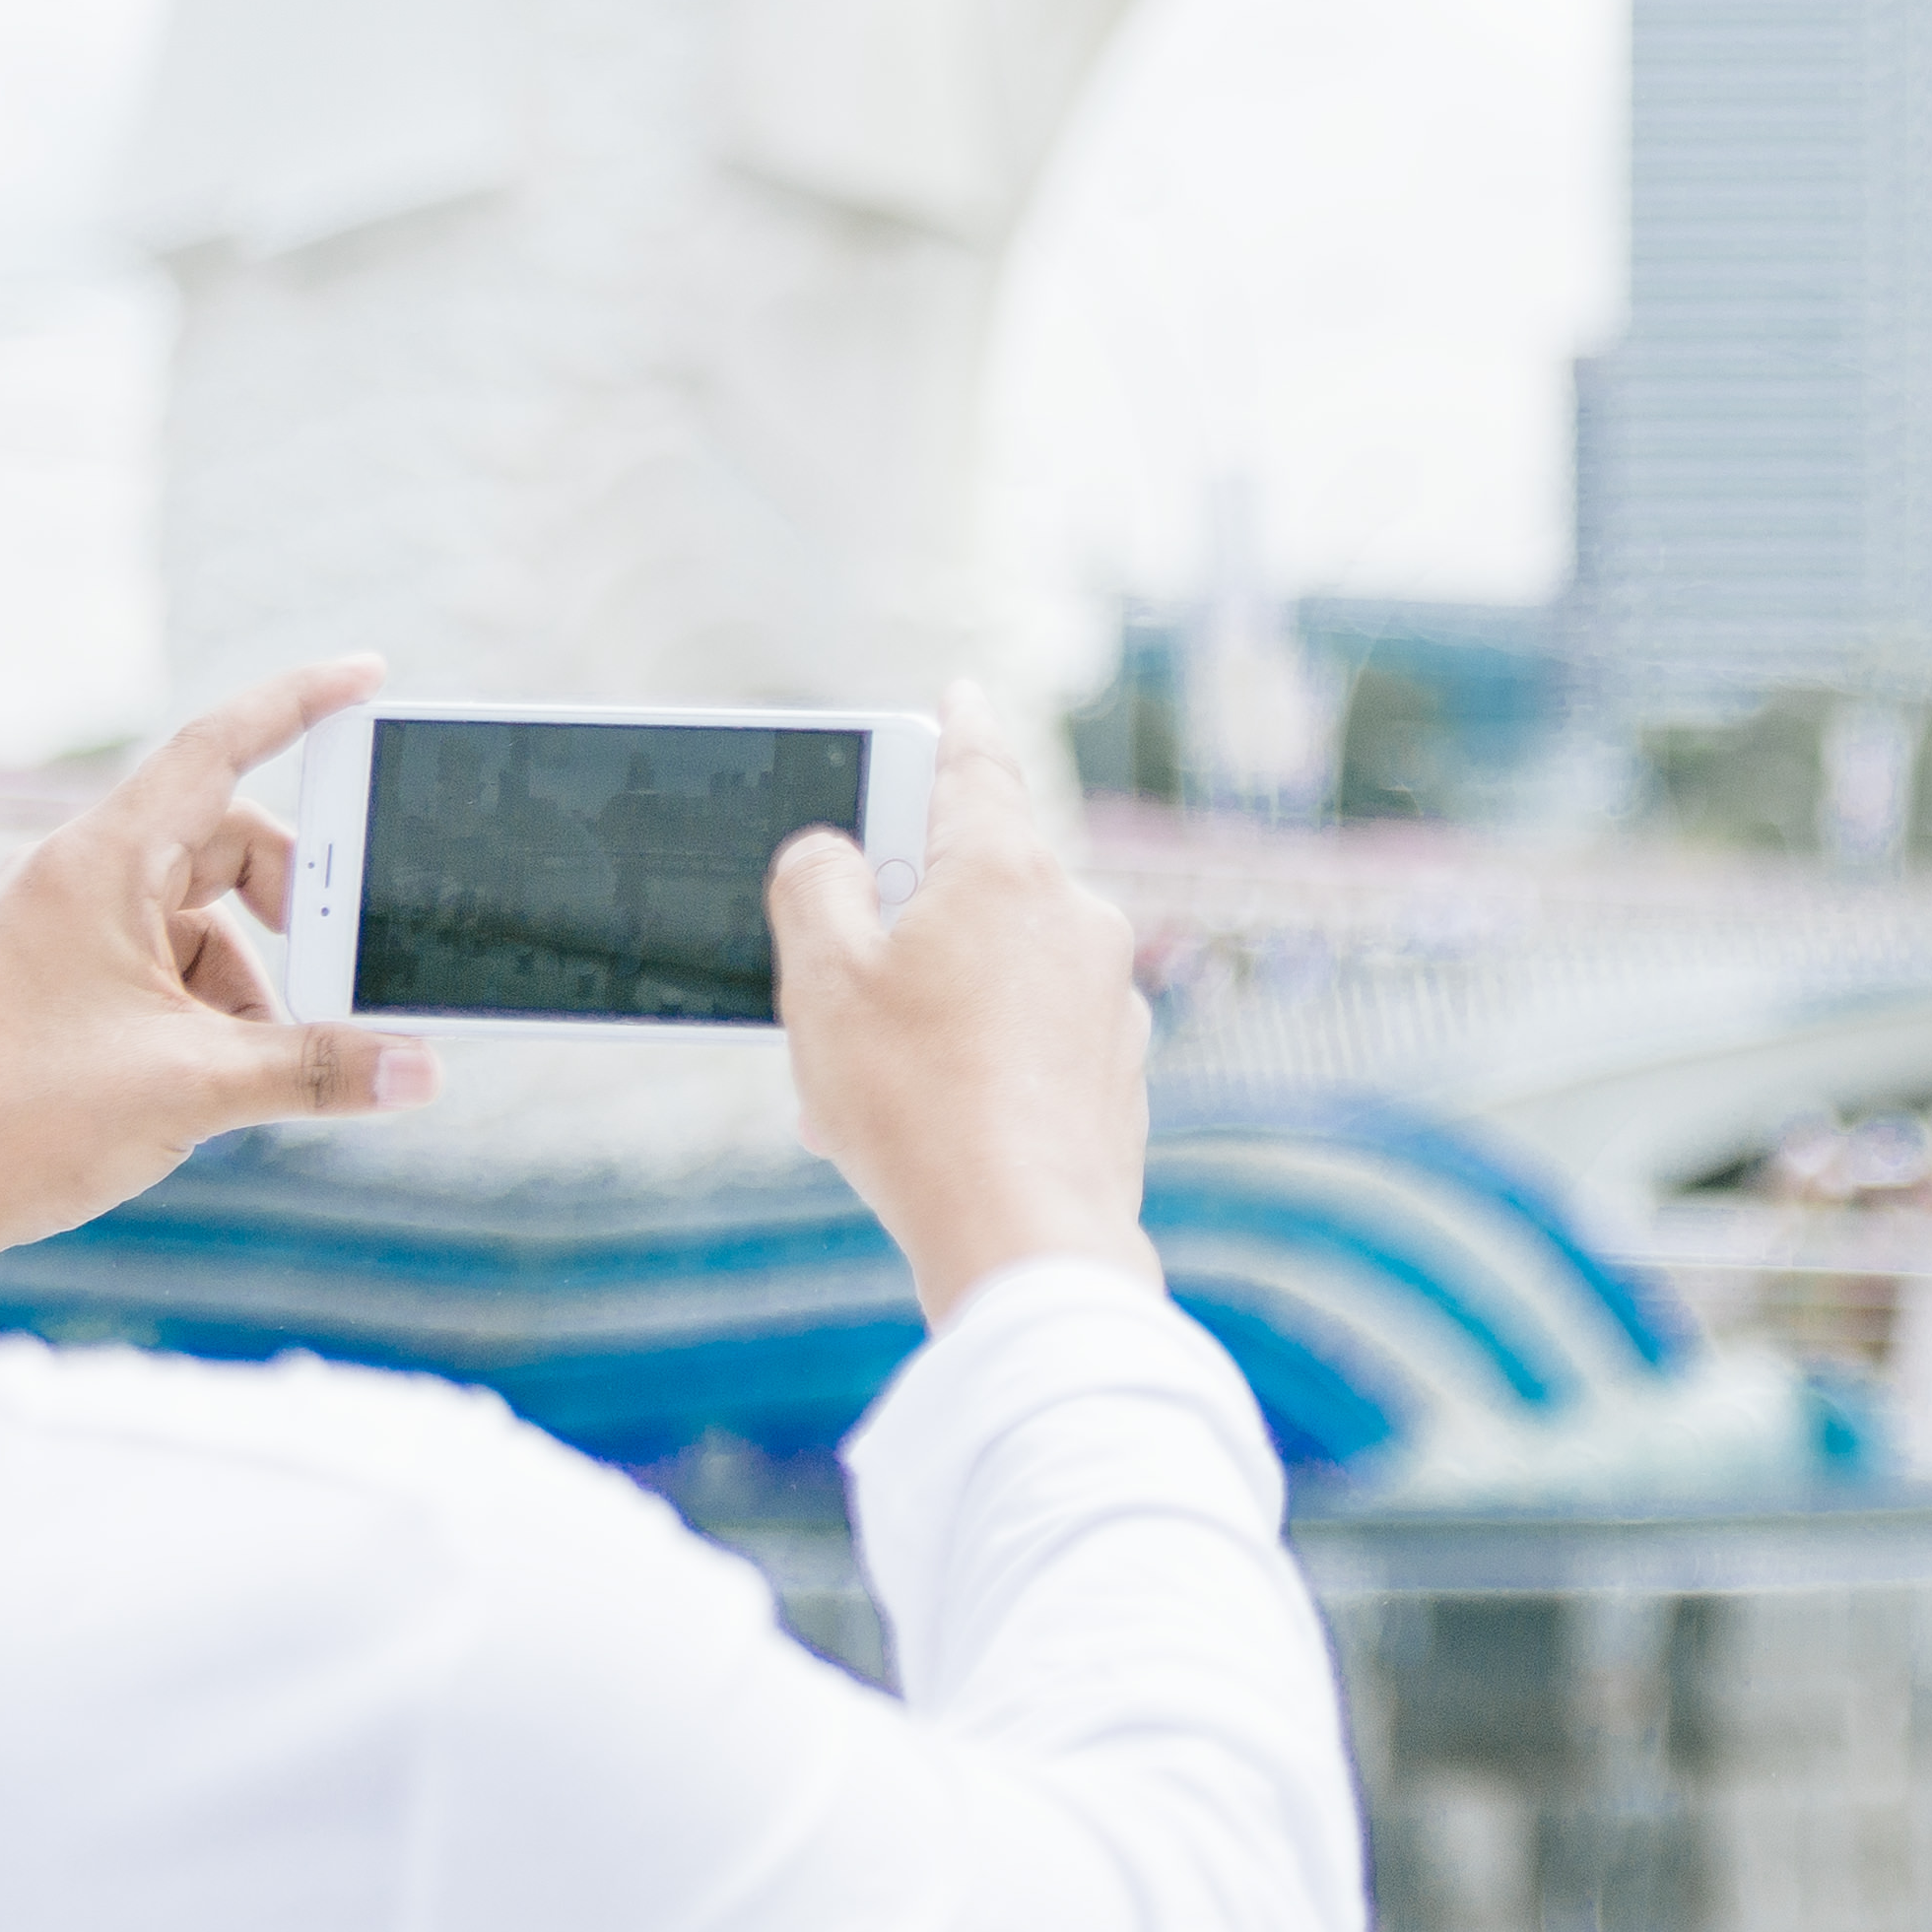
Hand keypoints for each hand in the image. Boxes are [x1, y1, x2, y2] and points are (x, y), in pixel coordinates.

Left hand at [0, 655, 436, 1316]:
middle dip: (292, 906)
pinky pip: (154, 966)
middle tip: (345, 964)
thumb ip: (317, 1069)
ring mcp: (55, 932)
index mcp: (101, 864)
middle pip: (223, 844)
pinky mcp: (45, 986)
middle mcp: (75, 880)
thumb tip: (424, 1072)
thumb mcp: (192, 1091)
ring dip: (247, 982)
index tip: (370, 676)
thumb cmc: (9, 1125)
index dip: (301, 703)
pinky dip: (200, 1012)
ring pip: (193, 920)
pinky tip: (206, 1083)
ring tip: (256, 1063)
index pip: (218, 746)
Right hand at [770, 680, 1158, 1323]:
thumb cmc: (916, 1103)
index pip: (979, 764)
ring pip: (1000, 970)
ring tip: (863, 1081)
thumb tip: (833, 855)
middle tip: (841, 963)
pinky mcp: (1116, 1071)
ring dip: (933, 1000)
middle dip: (906, 914)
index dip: (956, 724)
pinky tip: (923, 1123)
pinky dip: (978, 1058)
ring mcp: (1106, 997)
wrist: (1025, 1237)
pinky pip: (1032, 1038)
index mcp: (1006, 871)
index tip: (960, 694)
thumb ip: (815, 886)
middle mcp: (1075, 918)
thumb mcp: (821, 981)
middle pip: (979, 877)